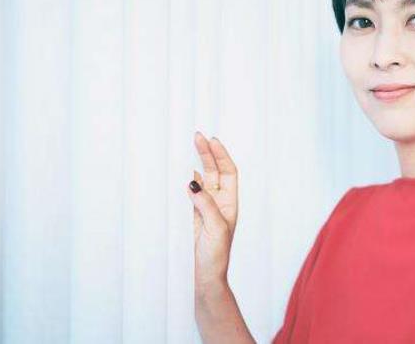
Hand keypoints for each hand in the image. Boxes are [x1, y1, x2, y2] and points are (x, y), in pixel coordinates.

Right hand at [186, 131, 239, 288]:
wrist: (205, 278)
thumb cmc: (215, 256)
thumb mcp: (215, 228)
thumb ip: (206, 205)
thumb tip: (194, 183)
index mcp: (230, 203)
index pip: (228, 172)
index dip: (221, 155)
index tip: (212, 140)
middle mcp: (219, 203)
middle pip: (215, 171)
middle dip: (207, 153)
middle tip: (197, 136)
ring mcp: (205, 209)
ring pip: (202, 180)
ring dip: (197, 164)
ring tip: (190, 146)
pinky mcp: (192, 217)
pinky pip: (190, 194)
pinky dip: (187, 181)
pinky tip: (184, 172)